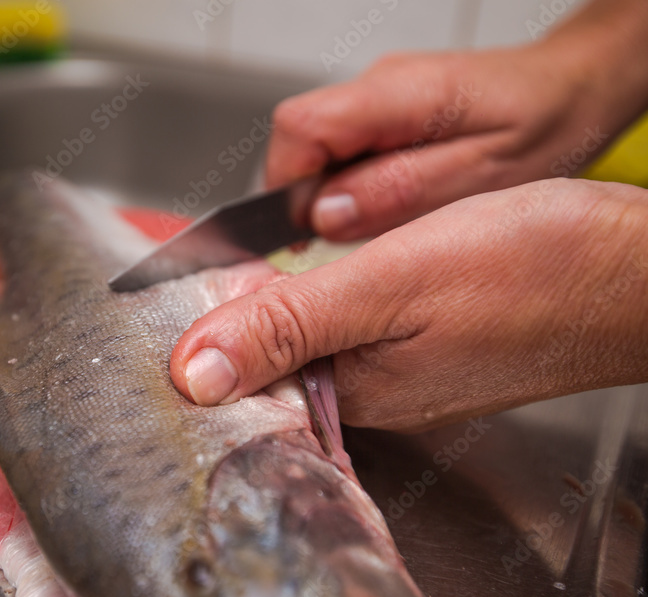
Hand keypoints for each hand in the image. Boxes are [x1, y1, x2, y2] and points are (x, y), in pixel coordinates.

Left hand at [170, 179, 647, 430]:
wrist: (638, 270)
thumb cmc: (537, 270)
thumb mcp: (393, 285)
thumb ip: (290, 326)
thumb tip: (195, 375)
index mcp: (353, 392)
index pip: (245, 377)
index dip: (207, 329)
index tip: (182, 284)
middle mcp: (373, 396)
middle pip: (272, 362)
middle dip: (240, 314)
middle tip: (219, 260)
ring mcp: (404, 376)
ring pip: (312, 342)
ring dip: (284, 303)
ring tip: (259, 264)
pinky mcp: (429, 350)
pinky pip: (354, 329)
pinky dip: (329, 299)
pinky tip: (327, 274)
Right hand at [268, 0, 647, 240]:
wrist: (579, 86)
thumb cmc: (549, 123)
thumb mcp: (485, 174)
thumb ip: (401, 192)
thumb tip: (323, 216)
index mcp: (399, 94)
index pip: (299, 127)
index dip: (287, 186)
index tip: (304, 234)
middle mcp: (377, 87)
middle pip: (298, 142)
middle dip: (309, 201)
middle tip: (350, 241)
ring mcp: (376, 99)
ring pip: (317, 154)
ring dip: (334, 198)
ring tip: (386, 222)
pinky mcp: (383, 115)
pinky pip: (343, 155)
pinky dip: (353, 190)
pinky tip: (395, 206)